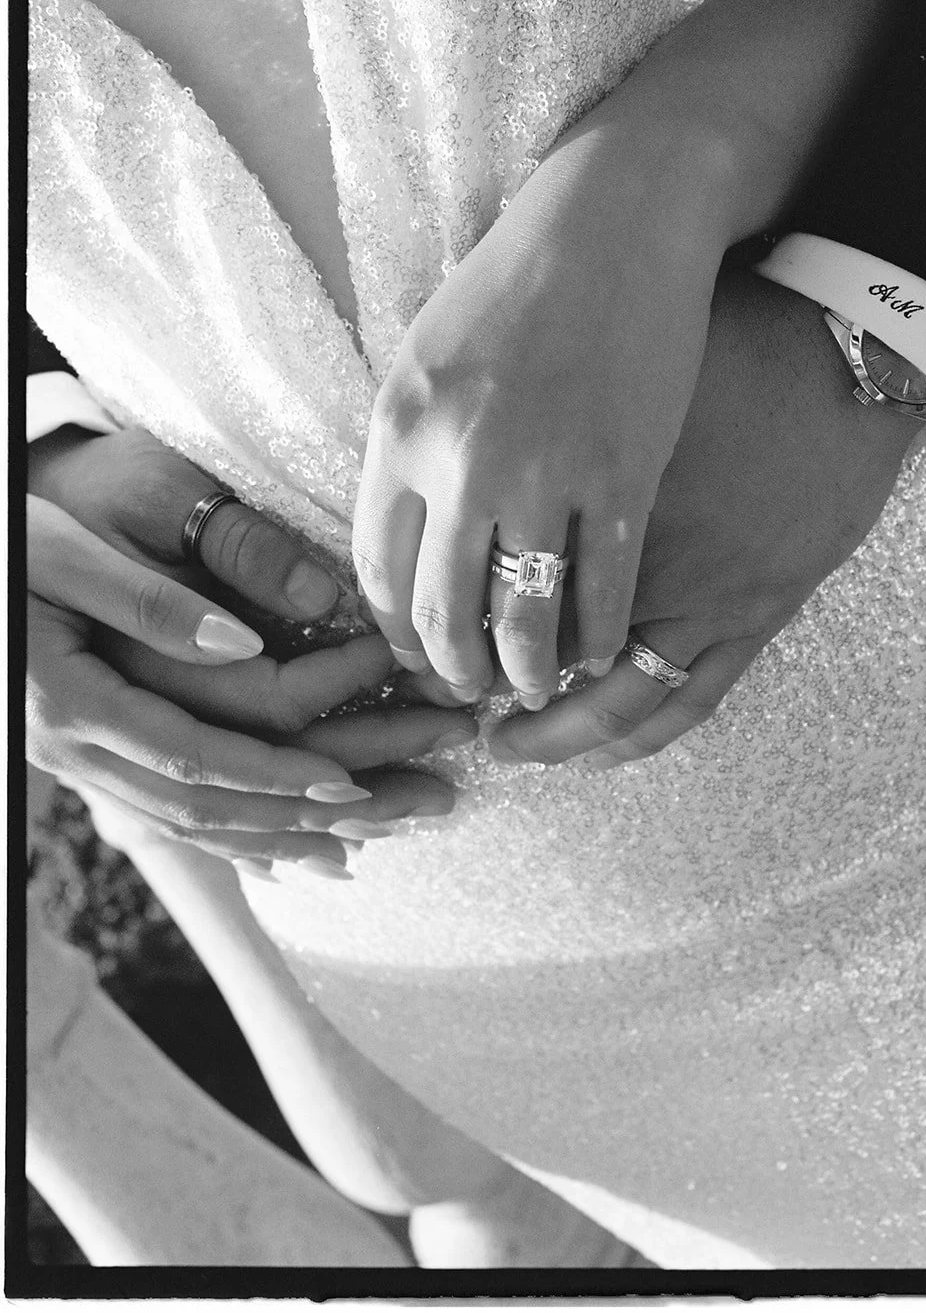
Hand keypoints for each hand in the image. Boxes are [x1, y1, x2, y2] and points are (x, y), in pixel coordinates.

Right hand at [27, 431, 477, 874]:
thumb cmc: (19, 538)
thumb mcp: (68, 550)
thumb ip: (148, 599)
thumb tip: (245, 644)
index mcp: (72, 703)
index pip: (198, 755)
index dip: (280, 771)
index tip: (360, 774)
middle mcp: (77, 752)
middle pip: (216, 802)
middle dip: (323, 809)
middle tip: (423, 799)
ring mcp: (84, 765)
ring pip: (202, 823)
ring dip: (298, 833)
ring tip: (393, 828)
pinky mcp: (99, 759)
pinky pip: (178, 817)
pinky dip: (247, 836)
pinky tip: (308, 849)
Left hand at [353, 108, 731, 710]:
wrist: (619, 219)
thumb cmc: (517, 278)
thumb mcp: (427, 352)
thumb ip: (409, 448)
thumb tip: (407, 537)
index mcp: (400, 430)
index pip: (376, 573)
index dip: (395, 635)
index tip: (418, 655)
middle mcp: (461, 464)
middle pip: (442, 615)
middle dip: (455, 673)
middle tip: (472, 693)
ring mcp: (544, 474)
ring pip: (524, 621)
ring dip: (526, 673)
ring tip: (533, 686)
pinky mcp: (623, 477)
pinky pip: (605, 591)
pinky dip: (598, 636)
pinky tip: (599, 649)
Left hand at [488, 269, 925, 766]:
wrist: (840, 358)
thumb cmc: (725, 348)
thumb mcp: (616, 387)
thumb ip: (546, 440)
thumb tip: (468, 464)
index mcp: (594, 502)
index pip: (508, 591)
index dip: (459, 627)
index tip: (425, 639)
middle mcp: (647, 565)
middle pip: (552, 661)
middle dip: (496, 693)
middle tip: (458, 709)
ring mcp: (709, 601)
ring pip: (621, 702)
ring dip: (565, 736)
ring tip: (519, 746)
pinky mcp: (759, 616)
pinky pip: (690, 700)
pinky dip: (642, 733)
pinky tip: (603, 748)